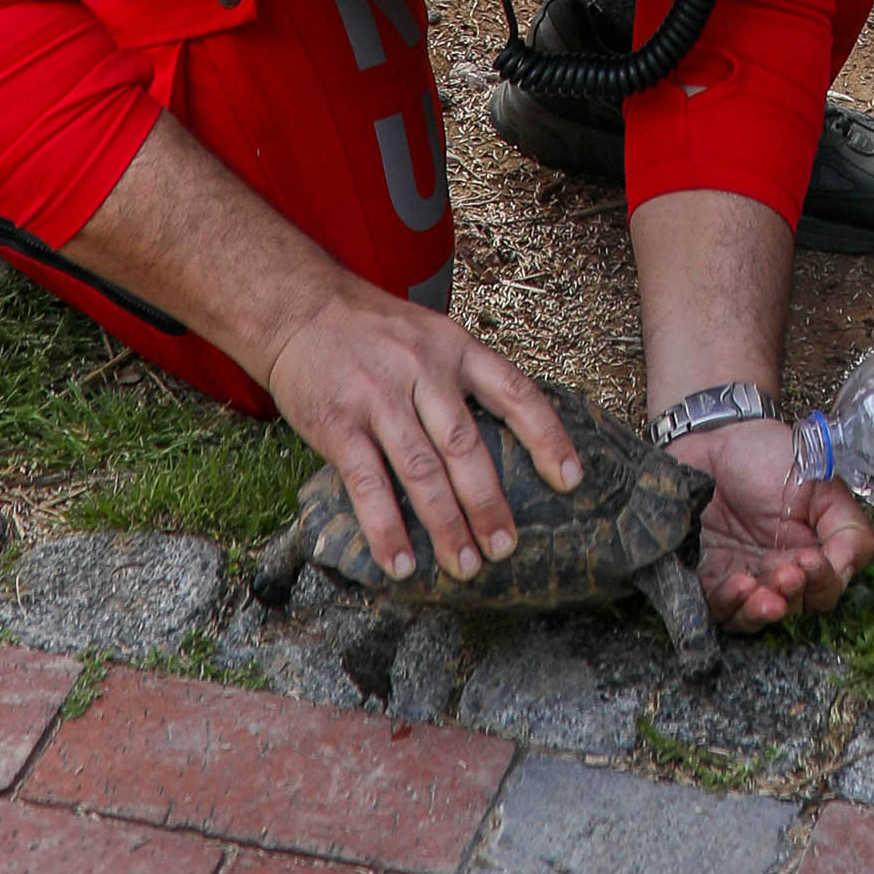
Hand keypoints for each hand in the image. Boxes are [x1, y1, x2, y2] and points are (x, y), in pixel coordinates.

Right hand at [261, 289, 575, 584]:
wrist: (301, 308)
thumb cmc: (373, 330)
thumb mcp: (430, 336)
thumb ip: (461, 382)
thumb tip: (502, 444)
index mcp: (456, 348)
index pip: (515, 392)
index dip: (548, 437)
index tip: (571, 480)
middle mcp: (424, 369)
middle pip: (466, 444)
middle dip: (489, 502)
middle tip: (506, 547)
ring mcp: (380, 397)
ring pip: (422, 470)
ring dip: (446, 525)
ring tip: (465, 565)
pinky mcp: (340, 423)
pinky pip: (368, 484)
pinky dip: (387, 527)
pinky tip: (401, 562)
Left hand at [691, 418, 873, 631]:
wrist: (712, 438)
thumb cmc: (767, 455)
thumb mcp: (818, 479)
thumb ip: (846, 525)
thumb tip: (850, 567)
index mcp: (809, 552)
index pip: (825, 587)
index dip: (821, 583)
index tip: (809, 561)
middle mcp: (777, 573)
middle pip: (790, 609)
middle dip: (789, 599)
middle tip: (784, 576)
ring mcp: (742, 578)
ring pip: (754, 619)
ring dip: (758, 612)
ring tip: (756, 591)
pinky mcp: (707, 578)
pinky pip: (717, 609)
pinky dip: (729, 605)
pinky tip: (736, 584)